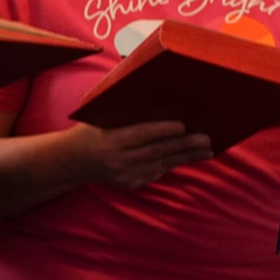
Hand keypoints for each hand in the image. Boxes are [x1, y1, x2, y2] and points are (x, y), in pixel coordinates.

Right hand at [69, 120, 212, 189]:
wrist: (72, 161)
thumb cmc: (90, 130)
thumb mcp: (98, 115)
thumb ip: (121, 107)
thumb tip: (152, 95)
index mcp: (110, 141)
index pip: (141, 135)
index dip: (163, 130)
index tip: (183, 125)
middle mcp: (118, 161)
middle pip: (157, 151)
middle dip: (185, 145)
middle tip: (206, 139)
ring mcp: (125, 175)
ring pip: (162, 164)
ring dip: (186, 157)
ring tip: (207, 150)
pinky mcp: (130, 184)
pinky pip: (156, 173)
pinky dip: (173, 164)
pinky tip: (189, 157)